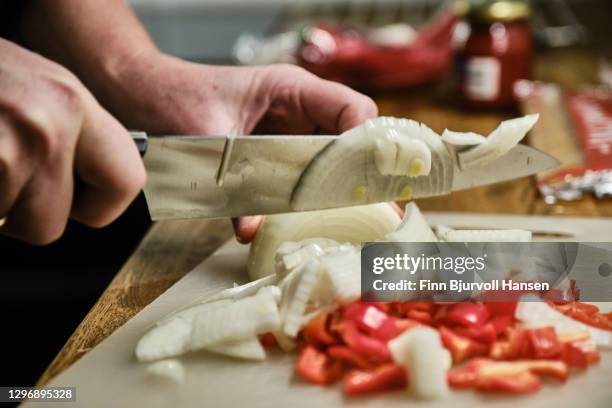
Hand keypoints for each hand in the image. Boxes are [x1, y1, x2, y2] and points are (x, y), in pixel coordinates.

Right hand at [0, 39, 144, 243]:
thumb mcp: (35, 88)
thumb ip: (70, 133)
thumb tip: (97, 182)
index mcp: (72, 101)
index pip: (127, 181)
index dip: (99, 206)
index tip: (80, 203)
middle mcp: (45, 124)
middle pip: (52, 225)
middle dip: (22, 216)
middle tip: (2, 179)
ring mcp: (5, 151)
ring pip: (9, 227)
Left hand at [101, 53, 377, 242]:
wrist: (146, 94)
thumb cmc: (176, 99)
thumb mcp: (205, 139)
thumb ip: (232, 186)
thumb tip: (253, 232)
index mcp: (292, 89)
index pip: (353, 110)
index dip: (367, 145)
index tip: (365, 183)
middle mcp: (300, 110)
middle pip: (351, 140)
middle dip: (359, 176)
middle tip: (368, 214)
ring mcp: (290, 132)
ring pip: (332, 161)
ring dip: (336, 190)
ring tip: (346, 221)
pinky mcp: (277, 153)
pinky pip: (306, 174)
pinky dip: (309, 196)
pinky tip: (310, 220)